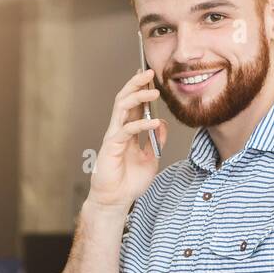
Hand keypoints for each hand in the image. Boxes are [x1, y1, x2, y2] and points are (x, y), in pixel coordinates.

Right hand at [87, 69, 167, 212]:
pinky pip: (127, 130)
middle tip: (150, 72)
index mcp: (127, 131)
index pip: (133, 104)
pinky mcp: (112, 146)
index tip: (151, 75)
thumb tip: (161, 122)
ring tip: (153, 91)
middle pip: (125, 99)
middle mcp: (119, 130)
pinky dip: (141, 124)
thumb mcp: (152, 158)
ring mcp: (114, 136)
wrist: (117, 200)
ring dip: (137, 96)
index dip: (141, 88)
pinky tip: (154, 123)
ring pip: (122, 107)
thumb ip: (156, 140)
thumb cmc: (129, 182)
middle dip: (136, 83)